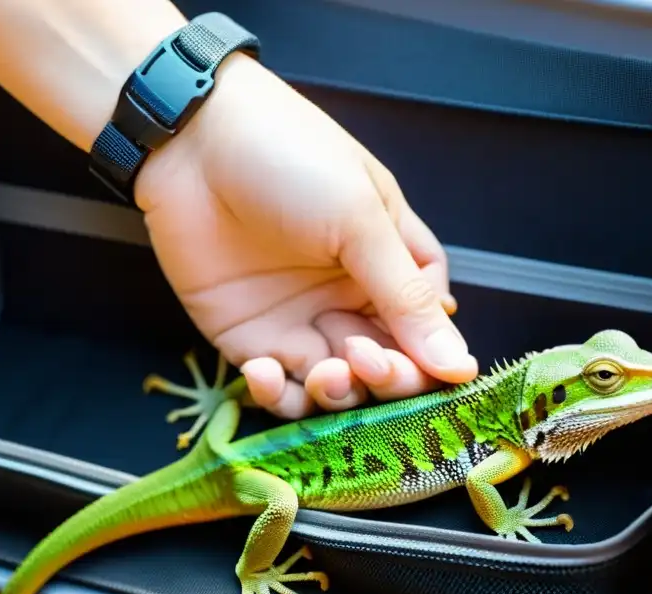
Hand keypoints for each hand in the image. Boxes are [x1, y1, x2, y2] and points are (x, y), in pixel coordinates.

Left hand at [133, 53, 477, 418]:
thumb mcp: (362, 221)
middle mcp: (349, 300)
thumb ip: (408, 298)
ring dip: (337, 394)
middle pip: (387, 369)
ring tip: (325, 372)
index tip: (430, 374)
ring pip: (335, 388)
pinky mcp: (248, 338)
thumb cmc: (290, 157)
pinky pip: (276, 387)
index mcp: (391, 265)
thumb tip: (461, 367)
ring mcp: (299, 322)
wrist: (191, 139)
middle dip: (387, 381)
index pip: (427, 333)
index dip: (431, 361)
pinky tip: (265, 371)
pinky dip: (277, 395)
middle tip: (368, 364)